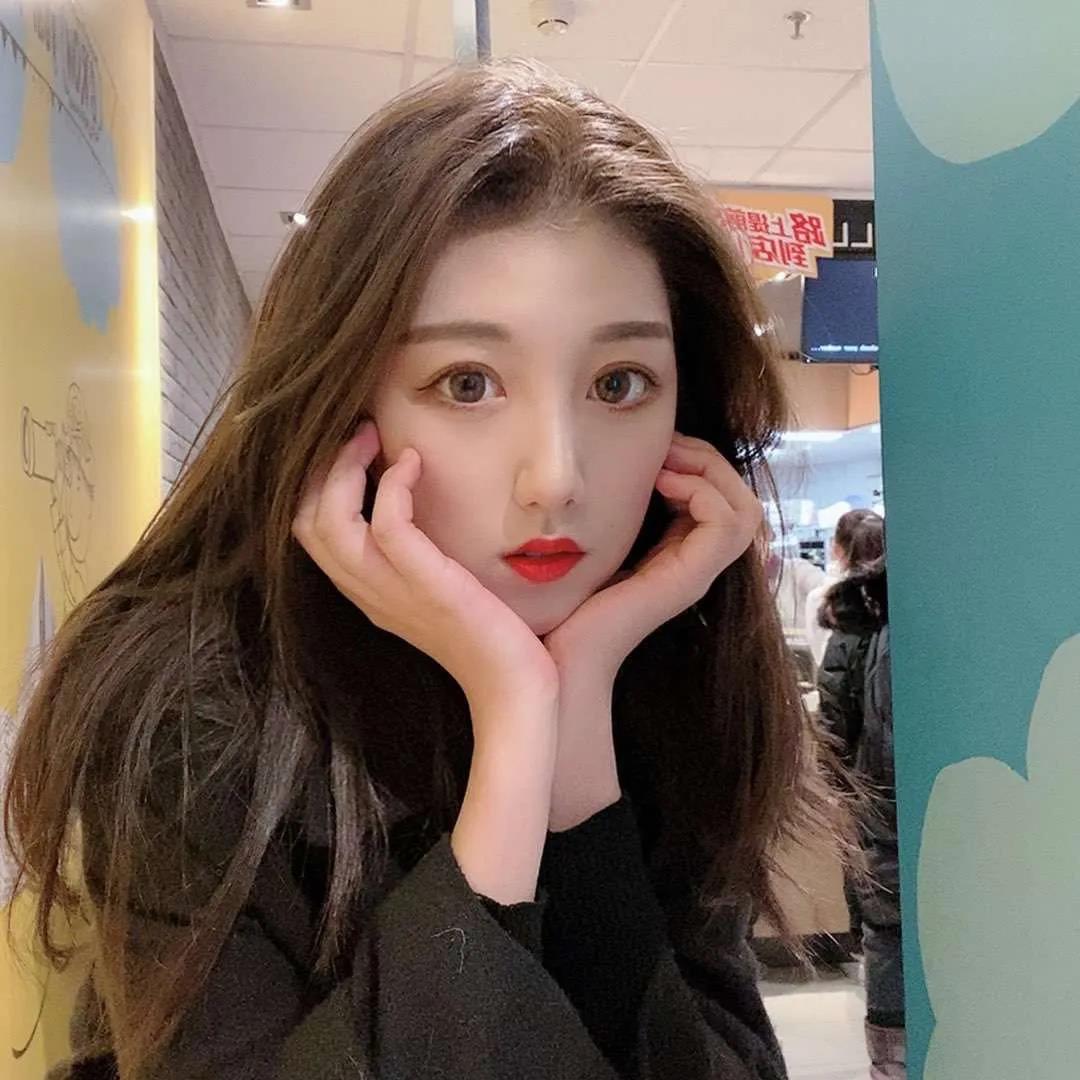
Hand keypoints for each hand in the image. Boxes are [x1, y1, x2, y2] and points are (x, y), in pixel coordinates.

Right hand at [292, 422, 558, 723]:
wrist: (519, 693)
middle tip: (358, 430)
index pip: (312, 533)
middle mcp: (369, 593)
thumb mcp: (448, 595)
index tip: (352, 447)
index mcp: (371, 594)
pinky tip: (414, 464)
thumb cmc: (497, 644)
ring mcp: (391, 593)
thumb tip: (444, 505)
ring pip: (326, 521)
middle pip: (304, 522)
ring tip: (371, 436)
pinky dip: (393, 485)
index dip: (318, 484)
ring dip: (343, 467)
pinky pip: (385, 525)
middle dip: (321, 467)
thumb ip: (430, 557)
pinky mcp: (426, 587)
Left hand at [542, 432, 762, 829]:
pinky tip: (660, 483)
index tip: (653, 446)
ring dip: (709, 471)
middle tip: (664, 445)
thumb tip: (595, 466)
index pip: (717, 498)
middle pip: (739, 499)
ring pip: (744, 509)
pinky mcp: (687, 580)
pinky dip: (701, 491)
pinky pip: (728, 524)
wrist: (552, 656)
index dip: (694, 462)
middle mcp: (690, 565)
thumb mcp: (584, 544)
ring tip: (665, 463)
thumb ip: (599, 513)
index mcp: (671, 555)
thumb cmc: (557, 602)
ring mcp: (693, 574)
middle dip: (706, 458)